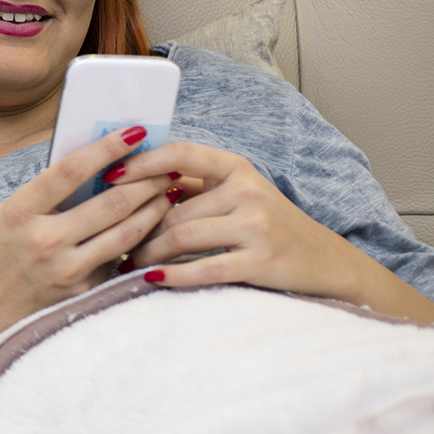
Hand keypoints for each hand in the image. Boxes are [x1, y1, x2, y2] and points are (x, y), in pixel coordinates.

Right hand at [0, 126, 178, 335]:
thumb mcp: (4, 216)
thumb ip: (42, 195)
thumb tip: (89, 166)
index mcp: (19, 213)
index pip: (70, 171)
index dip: (106, 148)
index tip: (133, 133)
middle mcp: (45, 241)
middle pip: (111, 202)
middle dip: (146, 179)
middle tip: (168, 163)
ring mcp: (66, 270)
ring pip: (126, 232)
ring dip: (154, 208)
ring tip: (169, 190)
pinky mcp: (82, 291)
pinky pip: (118, 260)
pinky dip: (139, 240)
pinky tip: (154, 226)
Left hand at [124, 142, 380, 299]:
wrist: (325, 262)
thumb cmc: (267, 226)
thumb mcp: (236, 194)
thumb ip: (194, 186)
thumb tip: (131, 181)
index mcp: (236, 168)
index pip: (180, 154)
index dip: (142, 163)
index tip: (109, 176)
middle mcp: (247, 191)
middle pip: (172, 208)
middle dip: (138, 228)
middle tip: (113, 242)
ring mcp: (256, 225)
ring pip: (181, 236)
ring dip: (148, 253)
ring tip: (129, 263)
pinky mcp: (260, 261)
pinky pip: (203, 268)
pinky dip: (172, 275)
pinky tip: (152, 279)